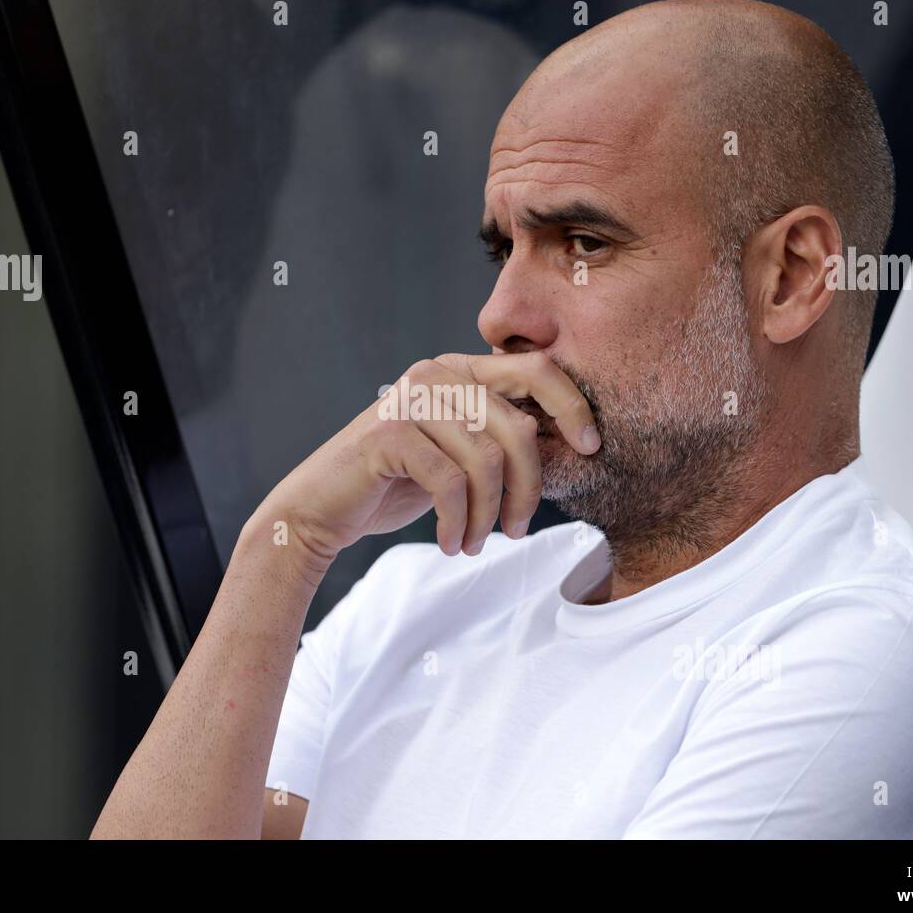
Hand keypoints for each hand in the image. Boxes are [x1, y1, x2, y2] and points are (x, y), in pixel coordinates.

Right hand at [253, 351, 600, 569]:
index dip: (573, 406)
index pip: (537, 370)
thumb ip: (502, 438)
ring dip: (488, 516)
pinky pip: (451, 482)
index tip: (592, 449)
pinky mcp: (390, 432)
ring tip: (474, 543)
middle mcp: (437, 372)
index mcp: (461, 369)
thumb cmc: (397, 485)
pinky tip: (449, 543)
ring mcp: (411, 398)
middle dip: (529, 488)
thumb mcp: (460, 456)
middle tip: (517, 530)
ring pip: (487, 460)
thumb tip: (574, 443)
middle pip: (518, 425)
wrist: (321, 509)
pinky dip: (457, 522)